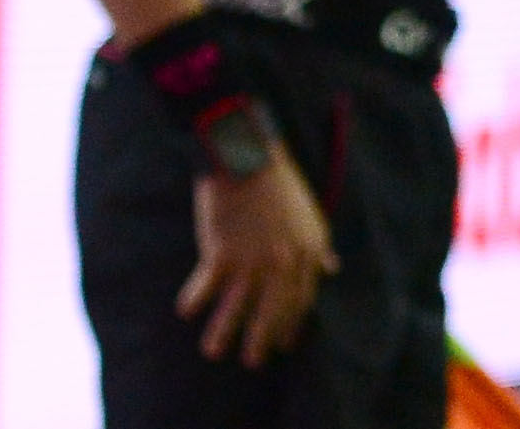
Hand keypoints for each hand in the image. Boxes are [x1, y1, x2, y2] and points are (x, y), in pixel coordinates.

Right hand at [177, 154, 337, 368]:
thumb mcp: (310, 216)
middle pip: (273, 311)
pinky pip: (206, 287)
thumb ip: (318, 247)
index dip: (293, 323)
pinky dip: (195, 300)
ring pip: (237, 308)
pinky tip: (186, 312)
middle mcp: (284, 262)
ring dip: (224, 333)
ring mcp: (253, 260)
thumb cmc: (279, 184)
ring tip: (214, 352)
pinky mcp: (222, 253)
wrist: (249, 158)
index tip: (285, 343)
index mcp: (309, 251)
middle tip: (253, 361)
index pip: (302, 299)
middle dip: (262, 339)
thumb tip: (332, 268)